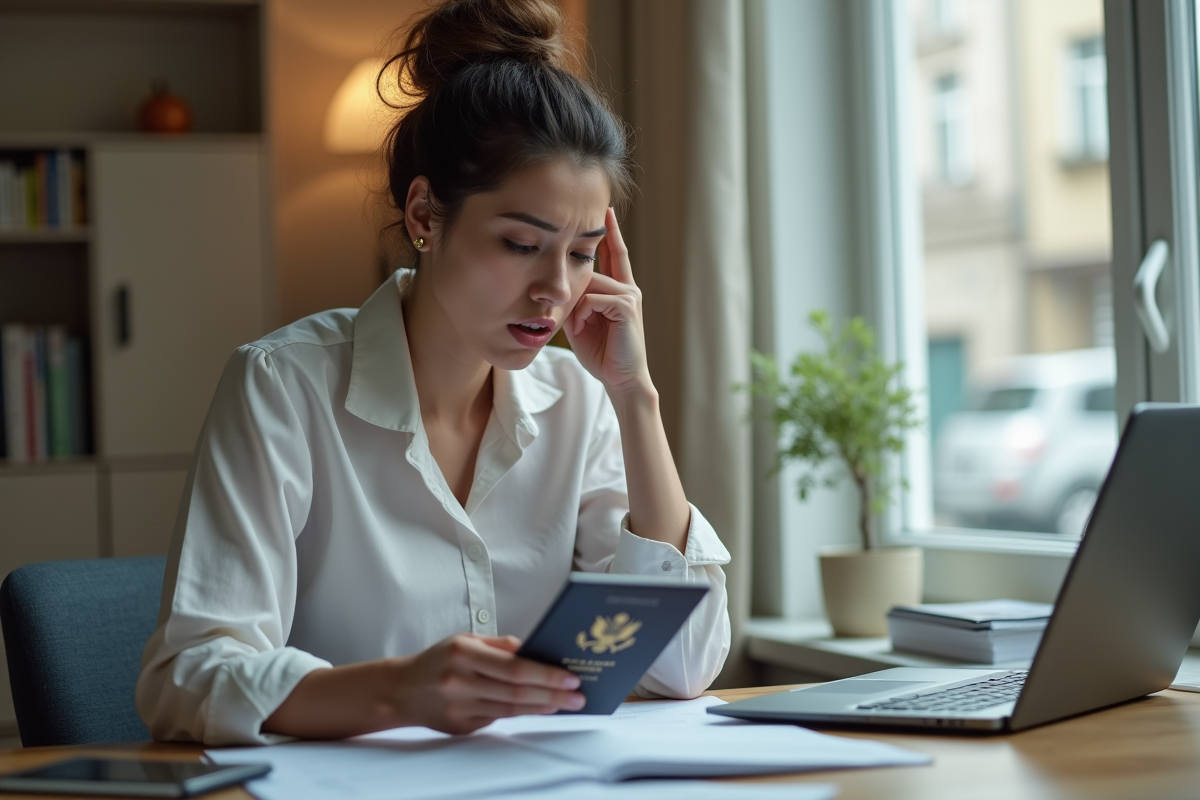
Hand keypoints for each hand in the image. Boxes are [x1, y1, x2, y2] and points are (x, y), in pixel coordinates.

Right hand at [387, 634, 584, 734]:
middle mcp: (460, 682)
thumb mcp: (465, 639)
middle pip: (517, 692)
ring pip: (511, 710)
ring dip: (542, 707)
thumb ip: (500, 645)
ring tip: (565, 703)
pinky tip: (540, 708)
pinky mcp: (461, 727)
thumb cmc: (439, 659)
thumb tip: (535, 650)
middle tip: (578, 696)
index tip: (570, 677)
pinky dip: (523, 714)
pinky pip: (498, 720)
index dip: (545, 674)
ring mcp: (460, 708)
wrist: (401, 690)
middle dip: (552, 694)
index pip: (514, 668)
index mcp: (463, 654)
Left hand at [565, 208, 651, 397]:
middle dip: (575, 290)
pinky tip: (582, 330)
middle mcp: (628, 288)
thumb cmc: (602, 354)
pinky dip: (582, 315)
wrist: (621, 379)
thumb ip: (578, 300)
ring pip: (590, 284)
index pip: (614, 254)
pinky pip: (593, 299)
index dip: (610, 232)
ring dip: (577, 309)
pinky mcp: (627, 306)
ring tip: (578, 329)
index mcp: (619, 290)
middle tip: (574, 319)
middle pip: (591, 270)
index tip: (606, 210)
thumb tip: (567, 286)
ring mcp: (630, 295)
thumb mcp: (582, 322)